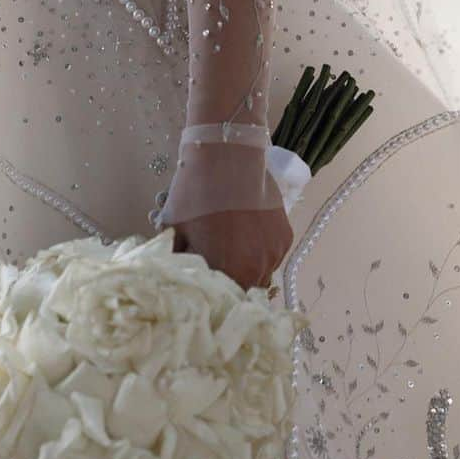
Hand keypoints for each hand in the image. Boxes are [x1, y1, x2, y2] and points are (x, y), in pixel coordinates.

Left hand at [173, 206, 292, 290]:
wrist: (226, 156)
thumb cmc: (195, 194)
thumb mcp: (174, 230)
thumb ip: (177, 261)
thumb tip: (176, 275)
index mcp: (228, 274)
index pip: (221, 301)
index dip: (211, 294)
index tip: (203, 283)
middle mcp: (256, 271)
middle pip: (243, 290)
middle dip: (229, 281)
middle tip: (216, 262)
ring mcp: (274, 253)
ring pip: (260, 274)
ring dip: (247, 267)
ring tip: (233, 244)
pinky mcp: (285, 236)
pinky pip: (272, 254)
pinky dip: (261, 249)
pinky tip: (247, 230)